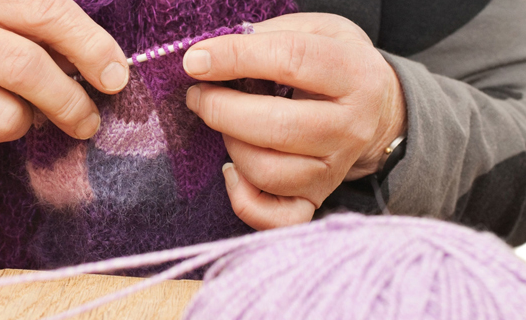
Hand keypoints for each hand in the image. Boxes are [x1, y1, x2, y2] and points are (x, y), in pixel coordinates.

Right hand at [0, 0, 129, 155]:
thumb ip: (47, 31)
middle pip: (26, 69)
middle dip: (69, 101)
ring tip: (12, 106)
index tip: (116, 76)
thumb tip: (108, 70)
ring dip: (25, 121)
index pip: (44, 12)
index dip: (89, 46)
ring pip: (5, 117)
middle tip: (89, 120)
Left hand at [183, 13, 405, 229]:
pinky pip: (275, 218)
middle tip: (198, 95)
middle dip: (221, 109)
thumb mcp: (317, 31)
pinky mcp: (317, 198)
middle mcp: (349, 127)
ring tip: (224, 125)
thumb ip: (270, 35)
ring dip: (231, 146)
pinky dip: (243, 199)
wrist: (377, 109)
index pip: (290, 60)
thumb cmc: (334, 63)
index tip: (196, 59)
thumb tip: (213, 54)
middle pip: (277, 126)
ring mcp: (334, 169)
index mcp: (354, 74)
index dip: (235, 57)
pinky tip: (232, 171)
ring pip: (268, 172)